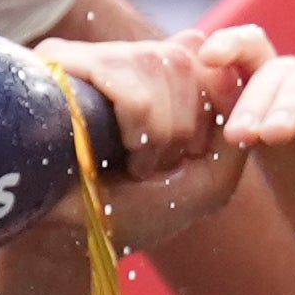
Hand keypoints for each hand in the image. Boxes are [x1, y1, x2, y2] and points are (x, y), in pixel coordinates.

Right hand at [30, 27, 268, 255]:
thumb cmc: (129, 214)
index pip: (212, 60)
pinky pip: (128, 80)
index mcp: (162, 74)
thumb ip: (237, 125)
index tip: (183, 159)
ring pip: (160, 63)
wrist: (61, 240)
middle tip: (147, 168)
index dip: (210, 112)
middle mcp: (126, 56)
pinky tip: (115, 152)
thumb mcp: (208, 180)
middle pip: (190, 60)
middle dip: (182, 128)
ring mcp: (91, 55)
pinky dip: (138, 127)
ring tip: (128, 163)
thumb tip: (219, 59)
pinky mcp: (57, 59)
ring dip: (157, 133)